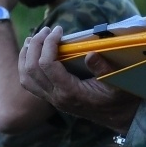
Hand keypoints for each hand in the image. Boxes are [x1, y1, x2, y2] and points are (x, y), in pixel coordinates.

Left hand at [18, 25, 141, 132]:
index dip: (49, 44)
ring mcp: (51, 99)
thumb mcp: (118, 84)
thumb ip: (104, 70)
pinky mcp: (51, 98)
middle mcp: (56, 97)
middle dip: (35, 46)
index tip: (59, 30)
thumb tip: (90, 54)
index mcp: (70, 92)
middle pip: (31, 69)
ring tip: (33, 38)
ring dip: (25, 56)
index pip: (47, 65)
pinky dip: (27, 66)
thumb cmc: (120, 98)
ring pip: (25, 78)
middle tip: (46, 30)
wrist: (118, 117)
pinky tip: (33, 53)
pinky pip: (30, 83)